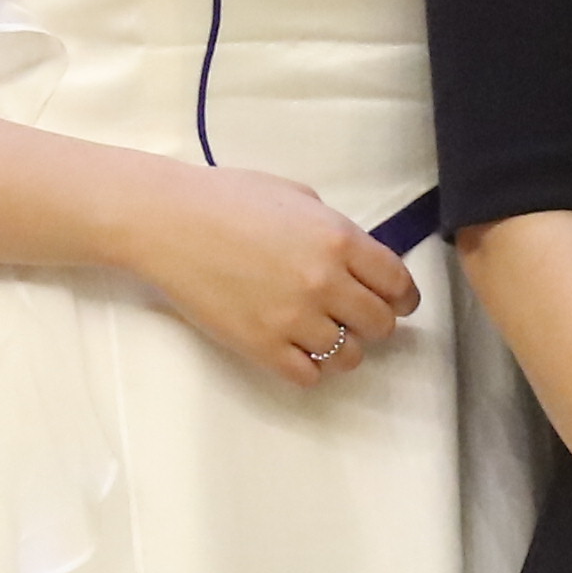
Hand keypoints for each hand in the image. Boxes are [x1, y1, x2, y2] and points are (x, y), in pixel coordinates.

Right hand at [120, 164, 421, 389]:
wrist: (168, 222)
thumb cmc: (227, 199)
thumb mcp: (298, 197)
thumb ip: (335, 228)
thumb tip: (359, 257)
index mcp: (340, 240)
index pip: (399, 284)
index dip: (403, 298)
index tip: (399, 304)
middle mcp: (325, 282)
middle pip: (380, 325)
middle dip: (374, 322)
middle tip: (356, 318)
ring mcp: (294, 318)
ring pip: (348, 356)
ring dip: (342, 348)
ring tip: (323, 335)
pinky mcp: (262, 346)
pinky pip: (308, 376)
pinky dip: (309, 368)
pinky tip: (296, 350)